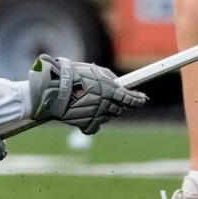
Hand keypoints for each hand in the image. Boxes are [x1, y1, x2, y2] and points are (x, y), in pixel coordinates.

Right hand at [27, 54, 146, 135]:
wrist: (55, 89)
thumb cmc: (74, 76)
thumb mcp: (95, 71)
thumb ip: (109, 78)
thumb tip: (119, 84)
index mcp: (111, 91)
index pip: (131, 99)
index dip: (138, 100)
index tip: (142, 99)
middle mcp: (107, 104)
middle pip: (119, 110)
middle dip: (117, 105)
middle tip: (108, 100)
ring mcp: (98, 116)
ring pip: (106, 117)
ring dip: (102, 112)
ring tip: (88, 103)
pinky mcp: (87, 124)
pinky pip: (94, 127)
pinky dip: (90, 123)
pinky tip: (83, 115)